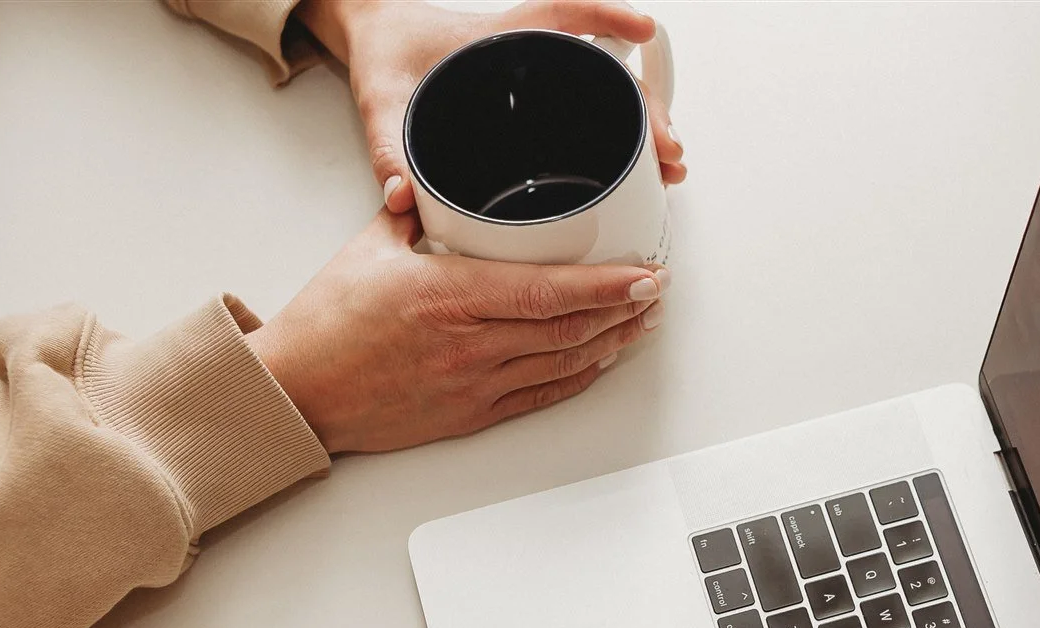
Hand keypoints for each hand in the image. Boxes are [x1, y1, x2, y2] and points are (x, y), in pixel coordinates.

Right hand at [247, 210, 663, 451]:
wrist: (300, 392)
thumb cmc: (326, 326)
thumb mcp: (369, 249)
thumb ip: (410, 212)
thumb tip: (430, 184)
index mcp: (450, 297)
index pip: (547, 291)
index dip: (605, 286)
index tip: (642, 274)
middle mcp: (470, 346)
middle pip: (568, 328)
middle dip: (622, 309)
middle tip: (656, 291)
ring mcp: (475, 385)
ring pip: (562, 364)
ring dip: (610, 342)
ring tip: (641, 322)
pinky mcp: (472, 415)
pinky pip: (540, 396)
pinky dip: (577, 377)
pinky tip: (601, 360)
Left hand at [298, 0, 685, 215]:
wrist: (371, 39)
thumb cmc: (384, 52)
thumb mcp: (381, 98)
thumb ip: (387, 149)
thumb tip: (403, 197)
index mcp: (495, 40)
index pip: (560, 16)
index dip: (604, 19)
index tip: (643, 31)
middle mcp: (525, 57)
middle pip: (603, 73)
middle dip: (643, 107)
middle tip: (668, 148)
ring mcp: (534, 82)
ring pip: (603, 97)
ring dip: (640, 127)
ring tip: (667, 166)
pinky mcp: (532, 105)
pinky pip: (585, 115)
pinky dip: (617, 139)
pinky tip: (640, 168)